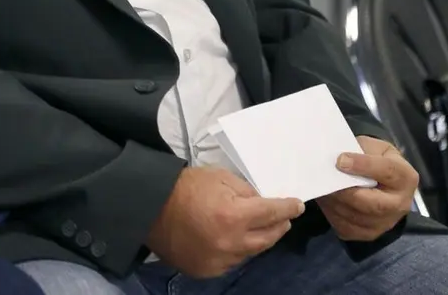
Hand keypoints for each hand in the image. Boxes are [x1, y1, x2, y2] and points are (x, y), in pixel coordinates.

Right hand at [146, 166, 304, 278]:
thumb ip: (246, 191)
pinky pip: (232, 261)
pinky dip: (237, 250)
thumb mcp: (219, 177)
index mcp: (234, 216)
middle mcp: (232, 243)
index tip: (297, 205)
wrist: (149, 206)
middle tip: (282, 218)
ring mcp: (220, 260)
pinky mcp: (208, 270)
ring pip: (252, 252)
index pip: (273, 212)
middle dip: (278, 225)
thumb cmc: (184, 186)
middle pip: (269, 237)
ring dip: (257, 239)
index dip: (288, 208)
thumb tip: (263, 203)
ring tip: (255, 228)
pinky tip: (232, 239)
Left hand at [317, 136, 418, 241]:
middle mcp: (401, 204)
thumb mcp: (373, 147)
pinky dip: (332, 214)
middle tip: (325, 179)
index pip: (387, 172)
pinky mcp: (370, 233)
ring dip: (334, 202)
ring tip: (322, 187)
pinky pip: (347, 228)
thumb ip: (360, 151)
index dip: (363, 165)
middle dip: (345, 192)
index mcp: (405, 178)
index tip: (340, 160)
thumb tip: (339, 159)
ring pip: (356, 217)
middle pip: (373, 204)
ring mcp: (386, 223)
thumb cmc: (376, 160)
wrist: (382, 182)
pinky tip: (327, 201)